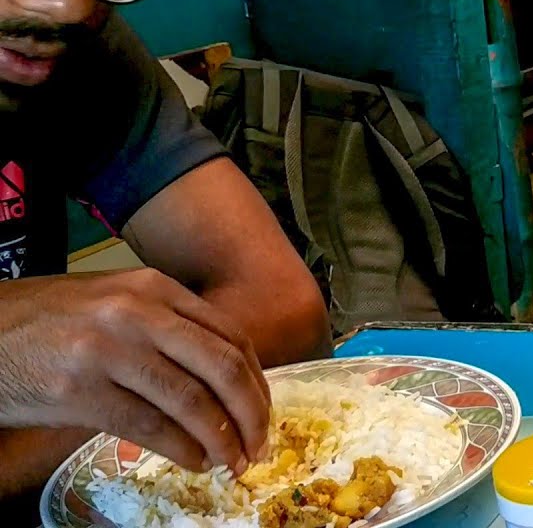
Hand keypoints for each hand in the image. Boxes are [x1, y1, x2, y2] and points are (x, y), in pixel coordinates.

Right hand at [0, 269, 270, 473]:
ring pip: (190, 401)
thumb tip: (224, 377)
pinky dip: (181, 450)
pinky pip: (148, 427)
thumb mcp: (115, 302)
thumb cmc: (49, 321)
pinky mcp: (79, 392)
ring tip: (232, 462)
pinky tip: (194, 462)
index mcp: (154, 287)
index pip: (230, 336)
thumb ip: (167, 325)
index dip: (257, 381)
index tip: (264, 411)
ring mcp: (108, 351)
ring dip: (221, 439)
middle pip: (221, 367)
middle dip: (251, 413)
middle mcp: (137, 313)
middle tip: (260, 445)